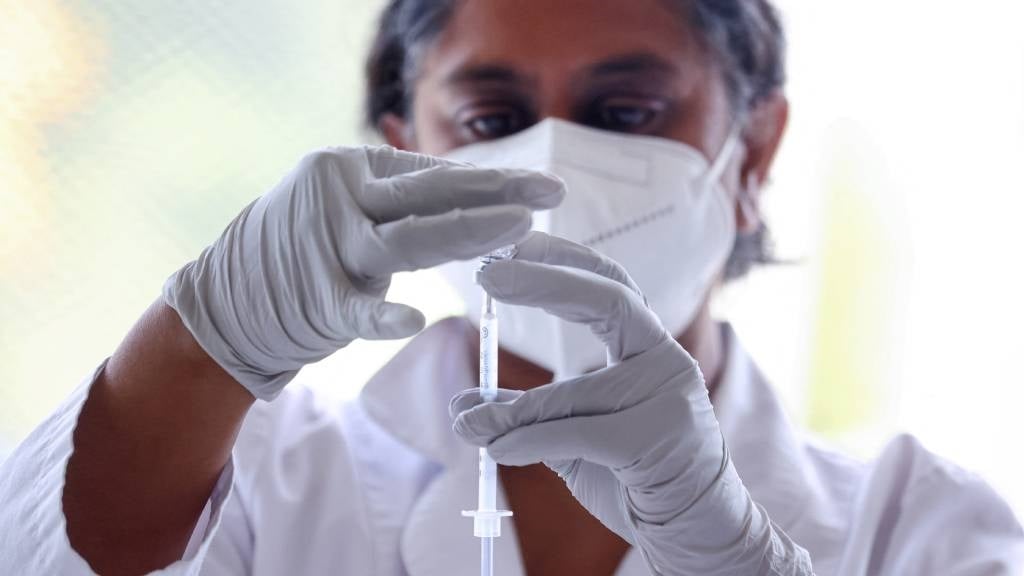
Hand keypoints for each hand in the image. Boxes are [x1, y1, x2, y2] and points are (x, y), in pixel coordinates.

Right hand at [165, 146, 563, 399]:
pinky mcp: (313, 301)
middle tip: (551, 191)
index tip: (539, 185)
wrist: (225, 302)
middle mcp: (337, 197)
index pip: (431, 174)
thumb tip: (477, 197)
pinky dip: (382, 316)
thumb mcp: (343, 205)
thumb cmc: (302, 251)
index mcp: (347, 168)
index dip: (490, 180)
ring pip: (405, 240)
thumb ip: (399, 202)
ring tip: (519, 226)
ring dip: (465, 233)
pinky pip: (356, 310)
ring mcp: (325, 248)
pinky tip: (411, 321)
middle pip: (428, 195)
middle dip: (496, 192)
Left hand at [450, 232, 811, 574]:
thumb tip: (462, 404)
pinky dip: (529, 442)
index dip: (561, 260)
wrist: (694, 529)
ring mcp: (669, 398)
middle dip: (545, 282)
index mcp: (646, 347)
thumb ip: (523, 414)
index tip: (508, 247)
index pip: (609, 284)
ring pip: (577, 389)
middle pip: (611, 300)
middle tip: (487, 273)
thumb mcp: (570, 434)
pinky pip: (578, 434)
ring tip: (466, 421)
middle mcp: (664, 361)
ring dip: (511, 409)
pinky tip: (497, 450)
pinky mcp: (658, 440)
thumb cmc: (633, 472)